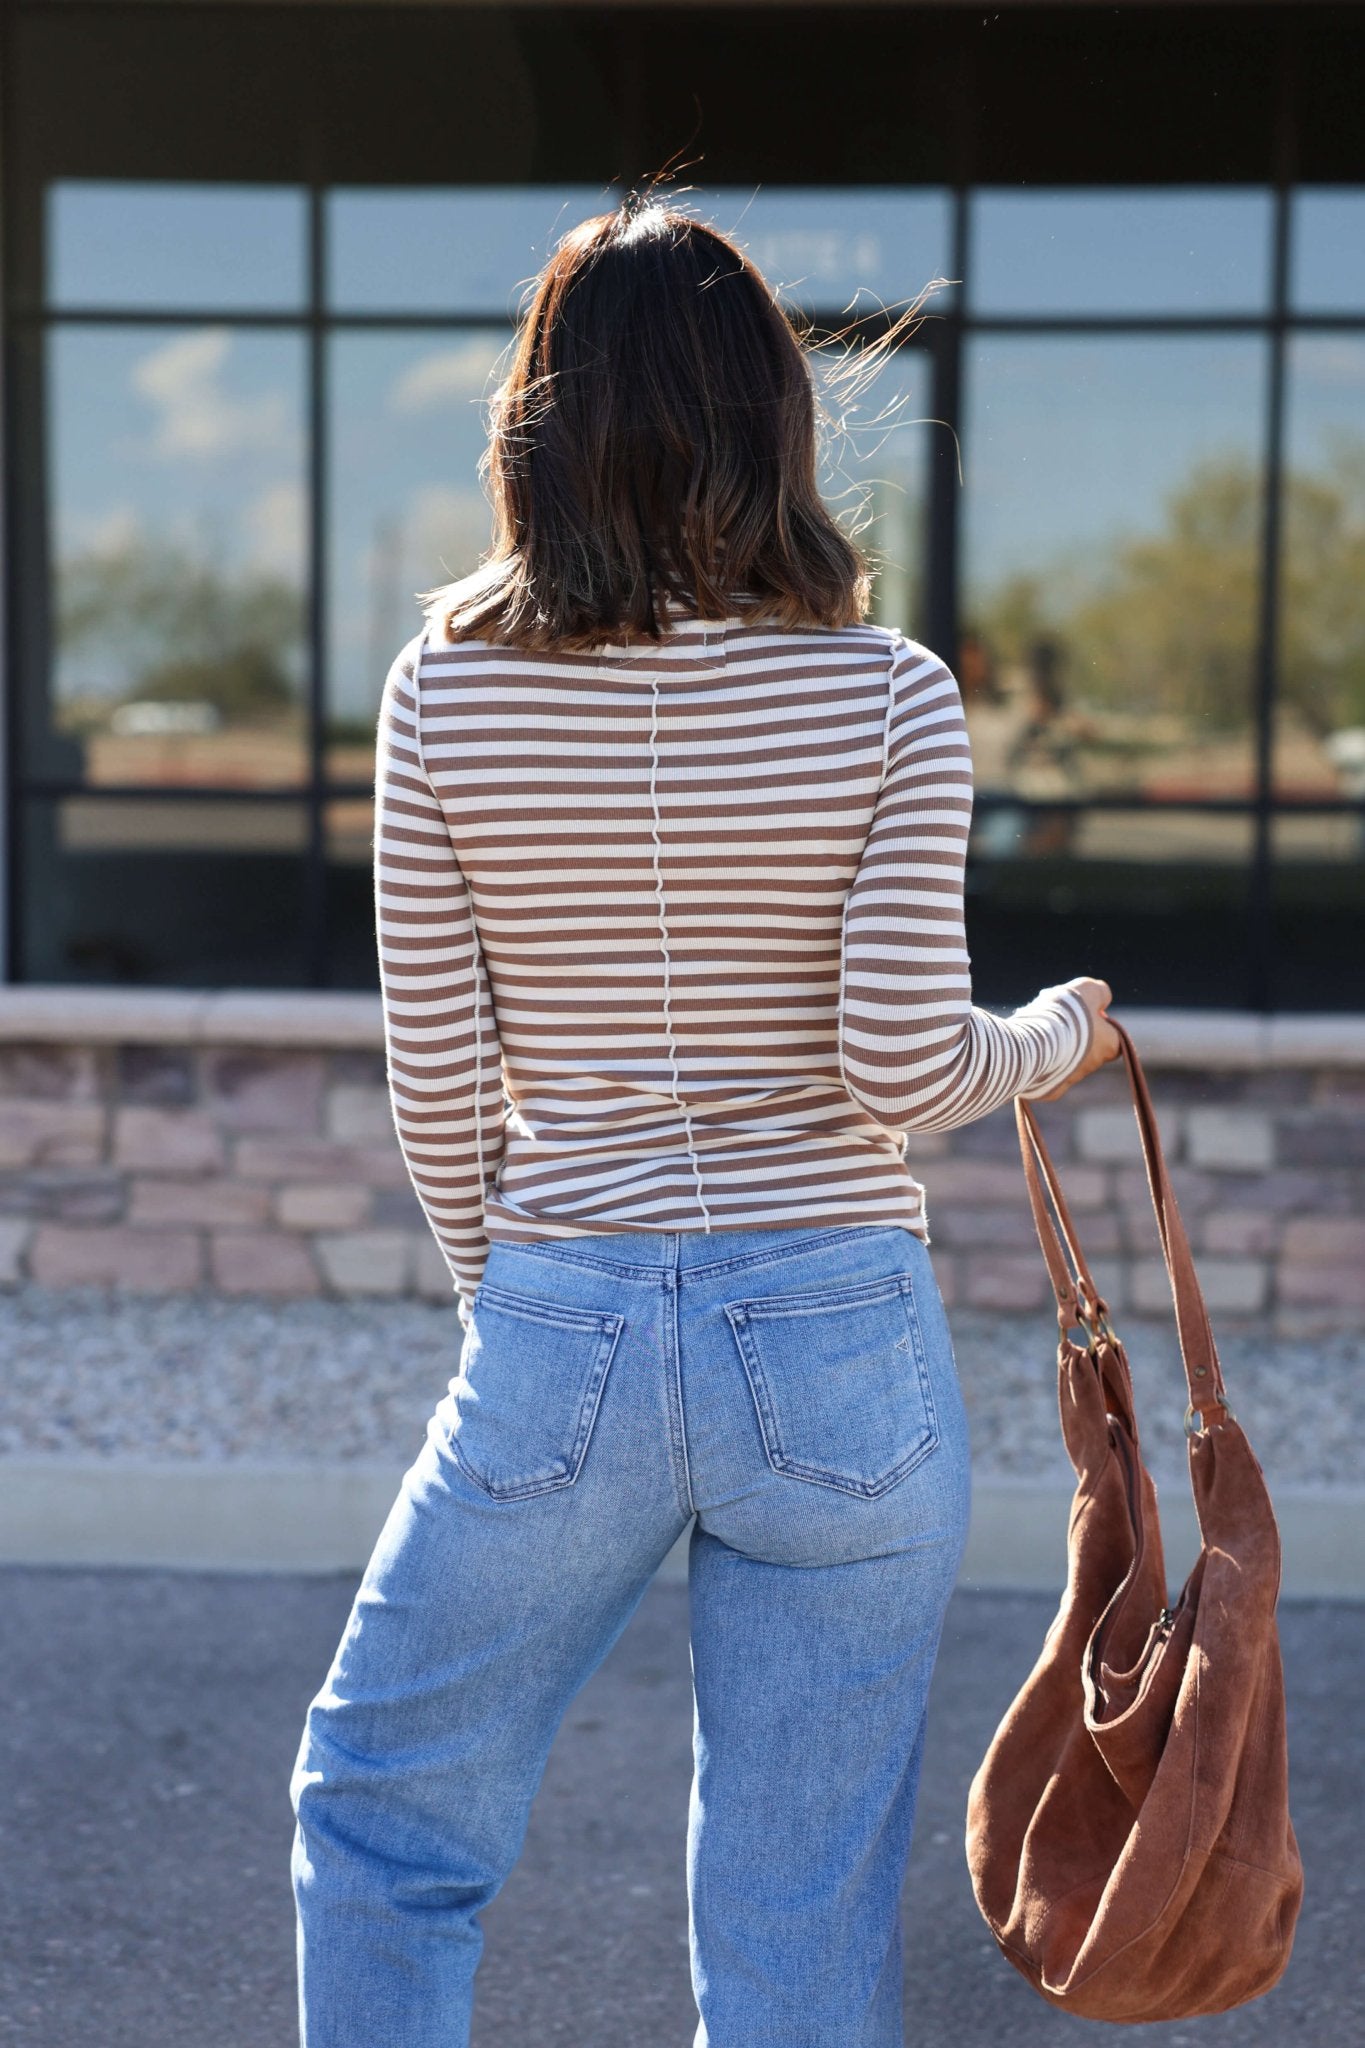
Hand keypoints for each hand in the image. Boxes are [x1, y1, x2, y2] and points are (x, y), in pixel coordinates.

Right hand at [1031, 978, 1121, 1100]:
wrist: (1034, 1042)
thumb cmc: (1066, 1015)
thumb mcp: (1087, 990)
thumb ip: (1100, 993)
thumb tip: (1104, 998)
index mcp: (1109, 1046)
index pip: (1114, 1039)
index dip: (1101, 1026)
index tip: (1084, 1014)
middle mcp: (1092, 1067)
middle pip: (1087, 1051)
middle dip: (1075, 1037)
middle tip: (1055, 1020)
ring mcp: (1070, 1080)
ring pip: (1065, 1063)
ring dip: (1056, 1050)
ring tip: (1036, 1033)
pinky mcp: (1049, 1091)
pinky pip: (1046, 1077)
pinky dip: (1040, 1066)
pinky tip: (1028, 1051)